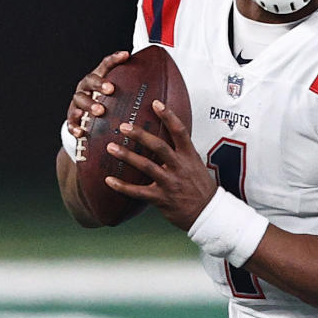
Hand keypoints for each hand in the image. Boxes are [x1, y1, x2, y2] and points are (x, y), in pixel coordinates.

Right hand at [66, 51, 129, 139]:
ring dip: (89, 104)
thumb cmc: (109, 103)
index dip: (115, 59)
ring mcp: (78, 101)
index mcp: (98, 77)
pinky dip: (75, 126)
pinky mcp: (72, 117)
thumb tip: (160, 78)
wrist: (88, 120)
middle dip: (99, 84)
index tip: (126, 55)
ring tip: (100, 111)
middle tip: (111, 89)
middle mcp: (86, 87)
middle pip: (90, 80)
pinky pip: (71, 121)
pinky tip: (81, 132)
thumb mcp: (120, 92)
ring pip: (80, 99)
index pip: (106, 64)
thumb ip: (133, 84)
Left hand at [105, 100, 217, 230]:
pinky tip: (109, 180)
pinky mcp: (161, 198)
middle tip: (124, 126)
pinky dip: (122, 186)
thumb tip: (167, 140)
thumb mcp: (196, 166)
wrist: (209, 213)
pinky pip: (138, 191)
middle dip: (140, 135)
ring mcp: (170, 182)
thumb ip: (181, 154)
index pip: (179, 131)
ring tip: (111, 147)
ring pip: (146, 166)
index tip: (156, 103)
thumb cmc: (201, 189)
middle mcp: (179, 167)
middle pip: (159, 146)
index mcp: (189, 156)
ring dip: (127, 155)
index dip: (168, 116)